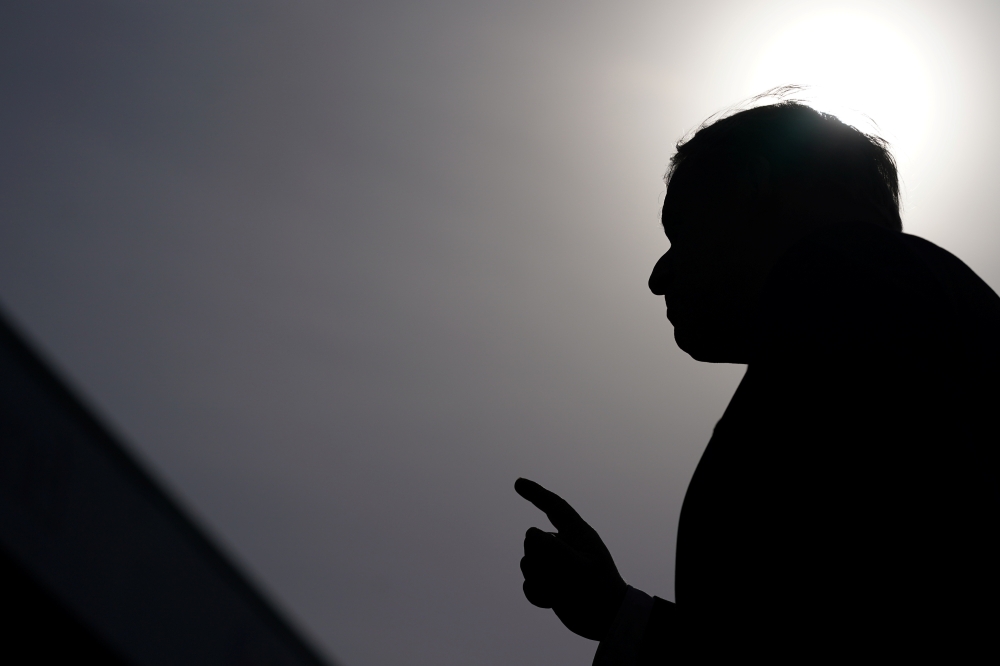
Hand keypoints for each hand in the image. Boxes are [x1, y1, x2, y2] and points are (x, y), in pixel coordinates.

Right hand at [516, 478, 627, 640]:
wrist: (607, 620)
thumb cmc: (599, 591)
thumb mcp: (580, 569)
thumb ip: (555, 550)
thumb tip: (530, 534)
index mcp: (577, 534)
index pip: (554, 506)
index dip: (536, 493)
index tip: (517, 483)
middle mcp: (564, 545)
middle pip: (533, 540)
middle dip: (539, 559)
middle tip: (562, 576)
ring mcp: (556, 564)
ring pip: (527, 562)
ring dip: (539, 579)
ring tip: (560, 590)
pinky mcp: (550, 582)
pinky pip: (528, 582)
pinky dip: (537, 593)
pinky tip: (552, 601)